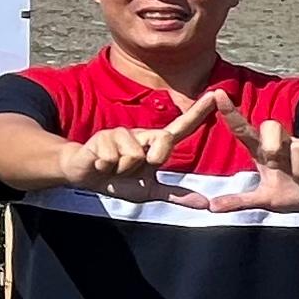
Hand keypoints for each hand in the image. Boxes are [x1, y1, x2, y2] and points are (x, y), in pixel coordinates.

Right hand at [60, 90, 225, 201]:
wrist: (83, 176)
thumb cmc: (117, 181)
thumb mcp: (148, 192)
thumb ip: (175, 195)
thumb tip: (205, 204)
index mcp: (155, 145)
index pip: (182, 127)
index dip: (198, 111)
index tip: (215, 94)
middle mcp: (142, 135)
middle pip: (164, 142)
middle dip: (151, 160)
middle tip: (132, 170)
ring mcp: (122, 133)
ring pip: (135, 155)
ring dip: (122, 170)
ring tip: (112, 168)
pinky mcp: (103, 137)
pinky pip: (113, 159)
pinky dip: (106, 169)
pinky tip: (99, 165)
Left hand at [169, 100, 298, 213]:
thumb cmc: (292, 192)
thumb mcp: (265, 200)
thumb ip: (240, 201)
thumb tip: (211, 208)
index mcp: (264, 153)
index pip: (243, 130)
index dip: (230, 113)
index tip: (217, 93)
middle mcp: (284, 144)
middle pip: (271, 126)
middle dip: (270, 139)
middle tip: (272, 157)